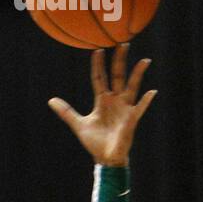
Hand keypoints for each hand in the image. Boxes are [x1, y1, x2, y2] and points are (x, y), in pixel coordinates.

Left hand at [48, 45, 156, 165]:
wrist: (105, 157)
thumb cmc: (94, 141)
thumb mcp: (78, 125)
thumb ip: (66, 112)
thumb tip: (51, 100)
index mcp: (102, 100)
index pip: (99, 77)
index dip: (98, 64)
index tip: (98, 49)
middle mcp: (115, 100)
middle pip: (118, 75)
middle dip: (120, 60)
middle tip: (122, 43)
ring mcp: (125, 108)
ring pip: (132, 86)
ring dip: (138, 74)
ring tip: (145, 60)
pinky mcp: (132, 119)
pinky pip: (140, 108)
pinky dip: (146, 101)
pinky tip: (151, 92)